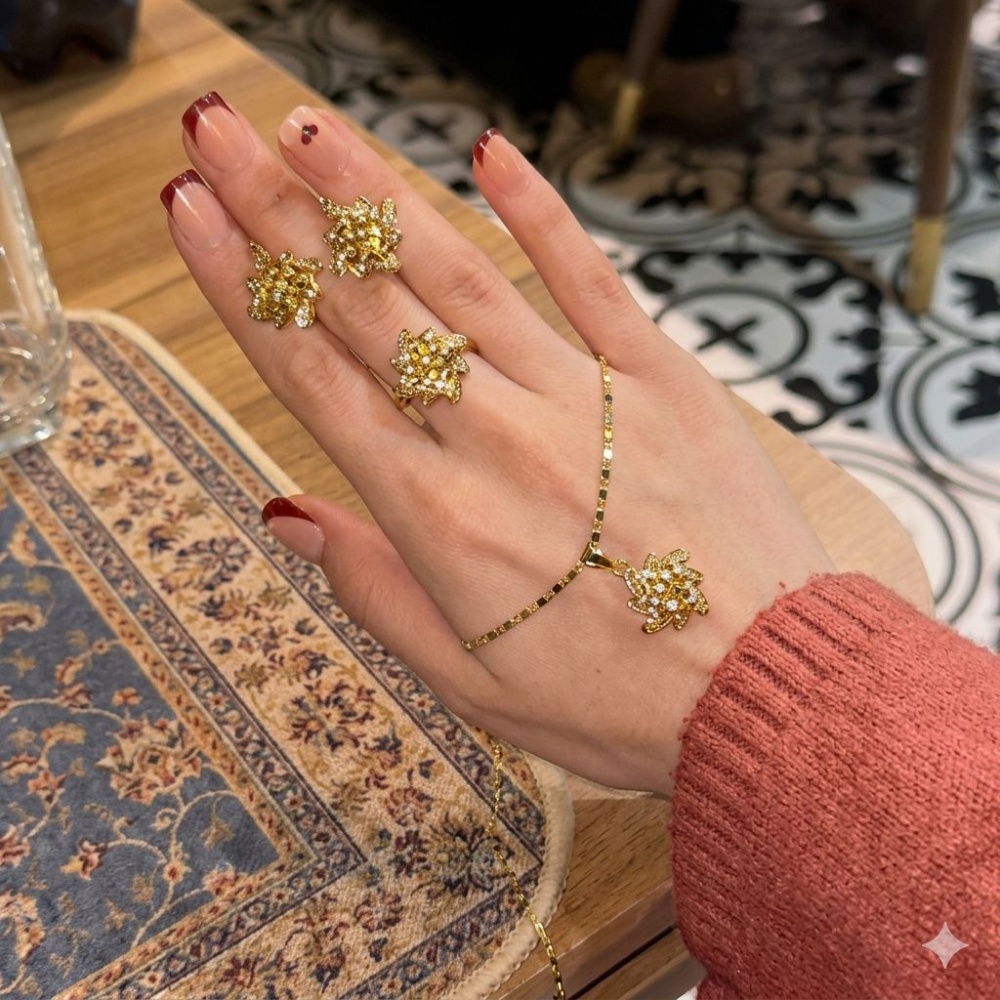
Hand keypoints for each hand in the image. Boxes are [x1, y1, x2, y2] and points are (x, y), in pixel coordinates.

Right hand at [161, 95, 834, 795]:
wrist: (765, 692)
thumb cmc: (616, 702)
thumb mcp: (469, 680)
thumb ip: (372, 590)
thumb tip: (287, 515)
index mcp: (436, 516)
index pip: (313, 377)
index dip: (241, 288)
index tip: (190, 215)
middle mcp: (495, 437)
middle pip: (366, 306)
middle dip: (279, 210)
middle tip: (218, 132)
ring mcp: (581, 398)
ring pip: (457, 276)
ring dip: (376, 193)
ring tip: (309, 127)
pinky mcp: (660, 381)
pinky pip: (590, 279)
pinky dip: (540, 213)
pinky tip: (490, 153)